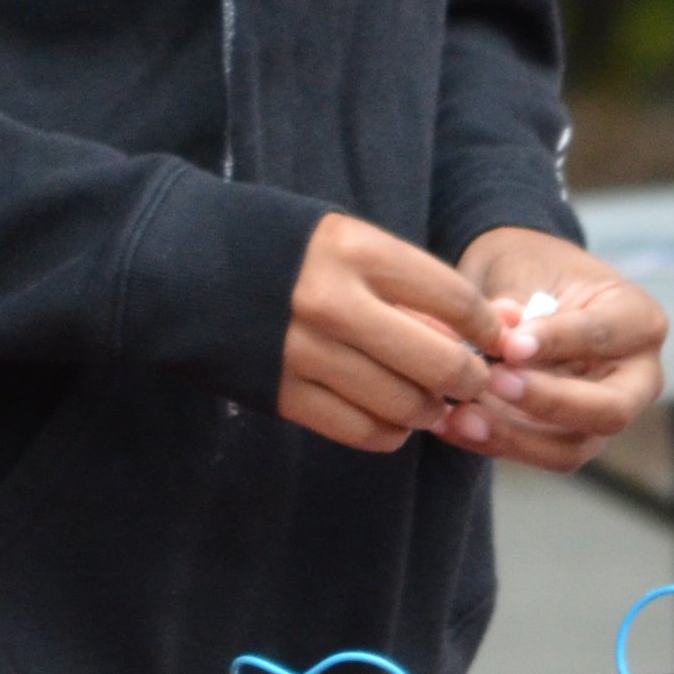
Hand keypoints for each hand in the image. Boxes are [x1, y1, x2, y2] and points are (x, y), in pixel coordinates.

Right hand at [280, 211, 506, 450]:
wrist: (175, 265)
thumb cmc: (274, 248)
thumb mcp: (342, 241)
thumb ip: (411, 283)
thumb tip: (496, 326)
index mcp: (353, 250)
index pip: (454, 300)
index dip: (488, 329)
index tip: (498, 341)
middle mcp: (333, 302)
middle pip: (439, 363)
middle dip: (468, 381)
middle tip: (470, 382)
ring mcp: (304, 352)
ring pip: (405, 405)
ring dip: (428, 410)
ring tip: (424, 399)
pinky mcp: (282, 393)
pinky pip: (362, 430)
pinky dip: (388, 431)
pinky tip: (386, 416)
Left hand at [439, 229, 665, 471]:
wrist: (520, 284)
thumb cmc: (530, 267)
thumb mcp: (524, 268)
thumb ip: (518, 307)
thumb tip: (503, 337)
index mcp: (639, 320)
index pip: (605, 336)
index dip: (558, 342)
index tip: (510, 344)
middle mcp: (637, 377)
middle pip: (609, 410)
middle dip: (547, 401)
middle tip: (492, 381)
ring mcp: (604, 414)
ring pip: (571, 448)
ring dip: (513, 436)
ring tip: (461, 415)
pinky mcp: (567, 438)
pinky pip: (535, 455)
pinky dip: (491, 442)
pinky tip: (450, 424)